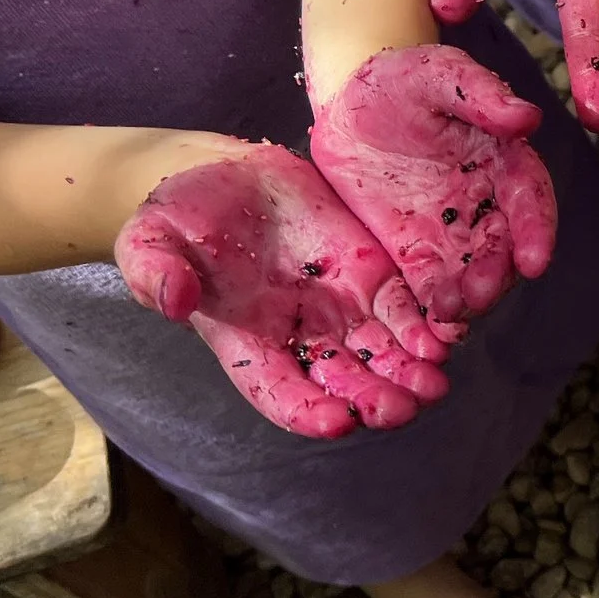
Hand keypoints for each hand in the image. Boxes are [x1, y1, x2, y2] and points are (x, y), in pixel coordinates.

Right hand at [115, 146, 451, 438]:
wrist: (224, 175)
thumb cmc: (178, 219)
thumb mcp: (150, 241)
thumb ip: (155, 273)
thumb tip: (173, 302)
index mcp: (249, 344)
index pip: (281, 394)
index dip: (307, 412)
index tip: (336, 421)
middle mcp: (302, 338)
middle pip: (345, 383)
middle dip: (375, 401)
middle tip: (402, 408)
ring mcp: (343, 309)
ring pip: (385, 354)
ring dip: (411, 374)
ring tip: (434, 384)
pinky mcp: (373, 276)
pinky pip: (407, 310)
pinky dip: (427, 327)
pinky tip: (448, 336)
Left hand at [308, 44, 557, 332]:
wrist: (350, 103)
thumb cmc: (402, 80)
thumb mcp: (438, 74)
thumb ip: (480, 94)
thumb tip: (527, 116)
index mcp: (505, 161)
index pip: (531, 199)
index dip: (537, 231)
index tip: (535, 260)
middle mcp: (488, 204)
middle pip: (503, 248)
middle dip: (497, 275)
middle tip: (481, 295)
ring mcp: (452, 233)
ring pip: (470, 274)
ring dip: (467, 299)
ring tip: (450, 316)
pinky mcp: (414, 253)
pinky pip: (427, 285)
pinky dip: (430, 307)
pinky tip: (425, 325)